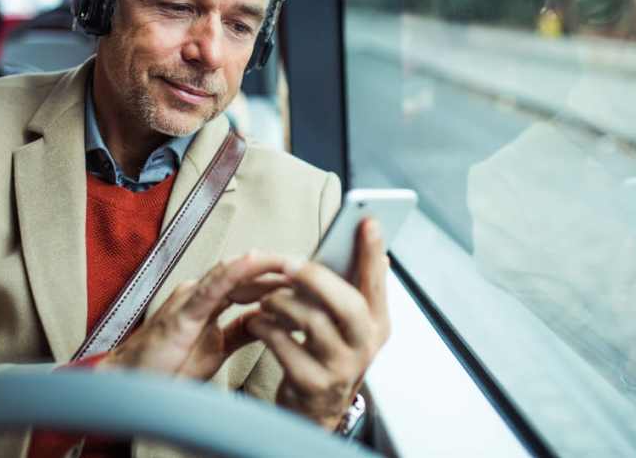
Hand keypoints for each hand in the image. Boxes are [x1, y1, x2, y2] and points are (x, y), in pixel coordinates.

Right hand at [101, 252, 291, 379]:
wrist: (130, 385)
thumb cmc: (165, 367)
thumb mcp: (216, 350)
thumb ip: (240, 332)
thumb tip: (269, 321)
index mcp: (208, 301)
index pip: (250, 283)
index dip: (277, 279)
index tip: (306, 279)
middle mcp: (200, 292)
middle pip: (246, 274)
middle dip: (277, 268)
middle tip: (309, 265)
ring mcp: (191, 298)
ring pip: (233, 272)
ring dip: (264, 264)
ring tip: (292, 259)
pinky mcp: (182, 312)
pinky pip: (213, 286)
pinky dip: (236, 271)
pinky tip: (255, 261)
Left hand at [247, 219, 390, 429]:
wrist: (313, 413)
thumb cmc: (327, 356)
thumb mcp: (348, 327)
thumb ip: (354, 290)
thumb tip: (374, 250)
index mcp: (377, 326)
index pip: (378, 283)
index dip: (372, 253)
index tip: (367, 221)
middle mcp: (365, 347)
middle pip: (348, 303)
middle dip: (316, 277)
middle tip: (288, 263)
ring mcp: (340, 368)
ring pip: (312, 321)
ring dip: (282, 302)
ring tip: (267, 298)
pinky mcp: (311, 384)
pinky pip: (284, 345)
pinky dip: (266, 327)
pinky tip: (257, 321)